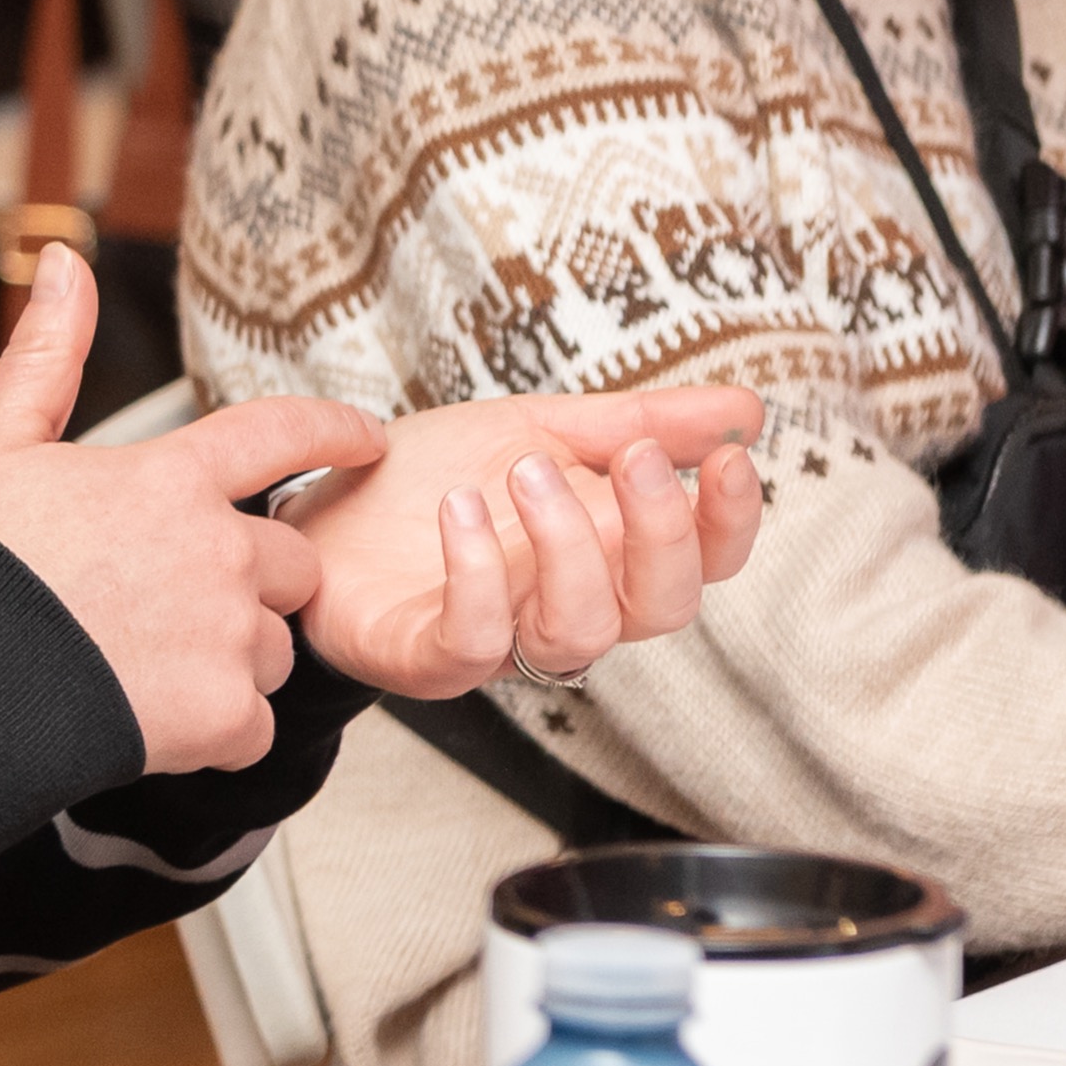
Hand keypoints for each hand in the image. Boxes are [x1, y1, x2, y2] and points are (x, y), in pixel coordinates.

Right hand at [0, 248, 385, 775]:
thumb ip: (48, 354)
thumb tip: (63, 260)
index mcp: (171, 479)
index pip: (281, 434)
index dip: (334, 431)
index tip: (369, 440)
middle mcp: (218, 551)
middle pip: (290, 563)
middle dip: (252, 582)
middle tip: (168, 605)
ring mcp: (226, 636)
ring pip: (273, 648)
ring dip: (232, 658)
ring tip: (145, 666)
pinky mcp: (223, 717)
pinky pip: (255, 724)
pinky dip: (217, 729)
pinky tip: (151, 719)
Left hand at [282, 392, 765, 700]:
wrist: (318, 505)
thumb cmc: (433, 479)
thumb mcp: (540, 428)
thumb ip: (638, 422)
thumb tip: (747, 409)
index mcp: (607, 554)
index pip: (704, 564)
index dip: (729, 523)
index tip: (728, 458)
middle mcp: (565, 604)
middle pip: (660, 608)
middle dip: (661, 533)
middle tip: (629, 457)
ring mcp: (500, 638)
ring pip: (578, 634)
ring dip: (568, 546)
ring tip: (522, 470)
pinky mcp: (424, 656)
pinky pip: (472, 645)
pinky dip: (475, 578)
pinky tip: (459, 511)